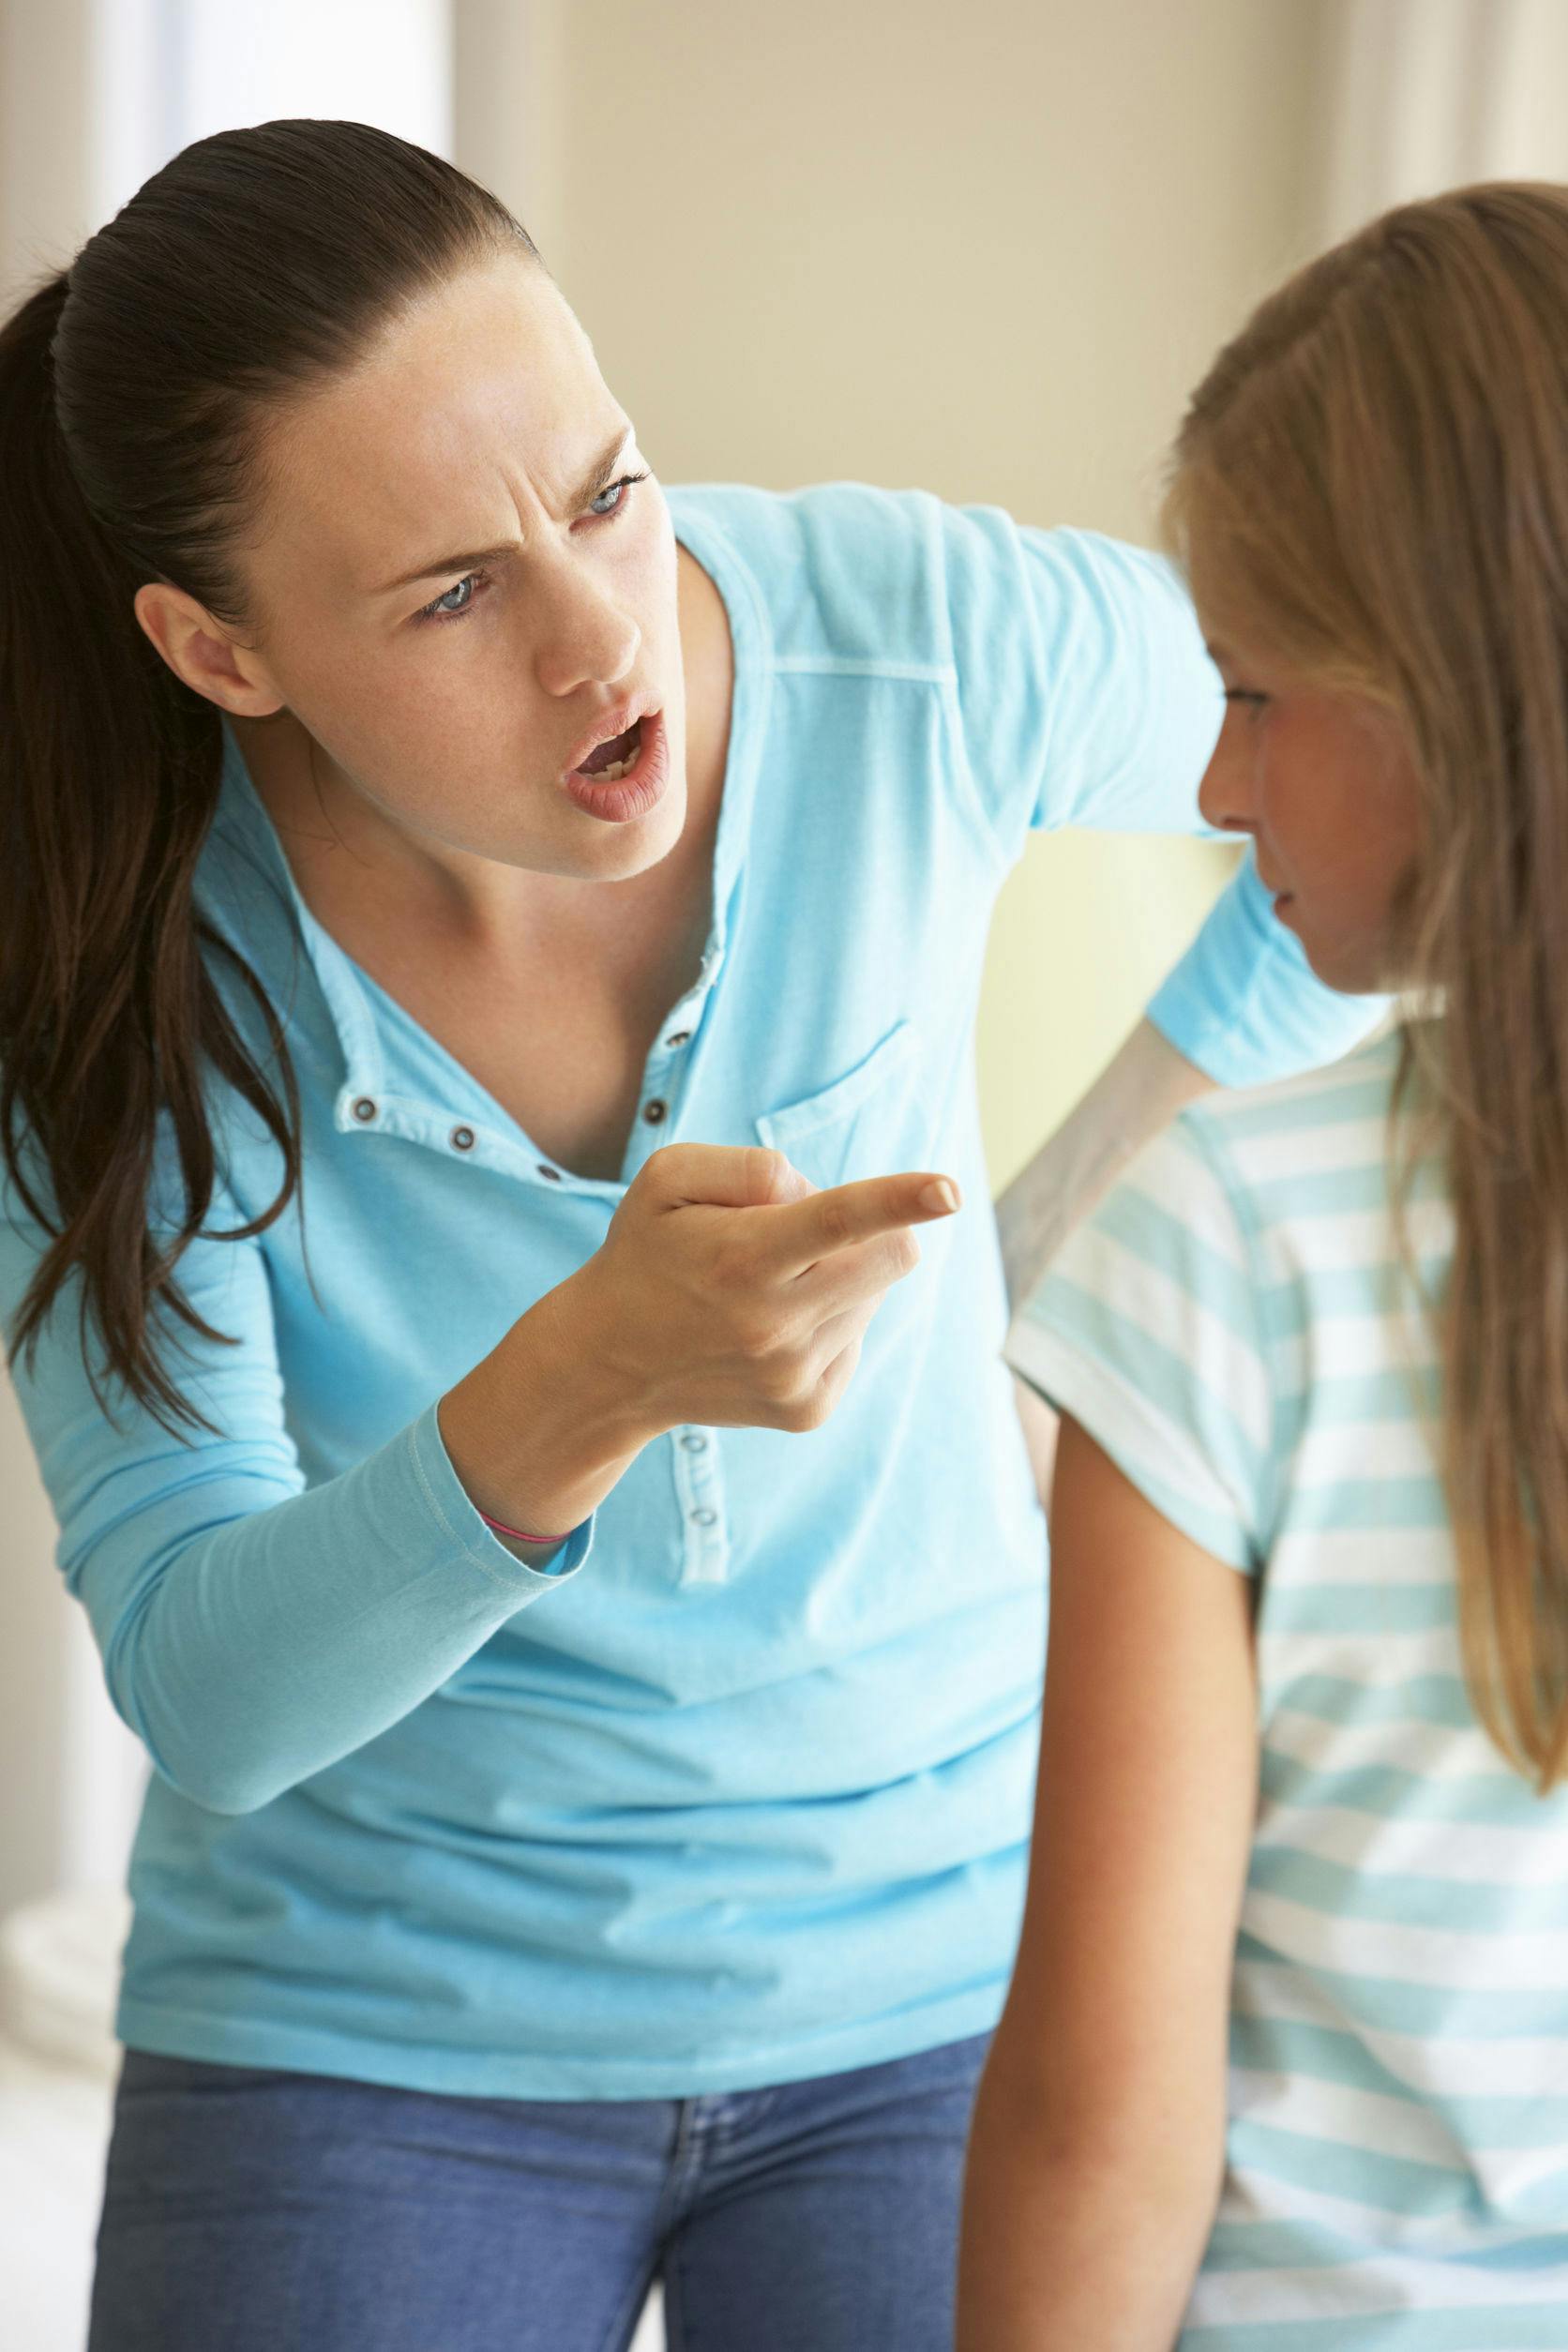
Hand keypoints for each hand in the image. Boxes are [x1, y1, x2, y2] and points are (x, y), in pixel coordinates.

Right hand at [568, 1143, 960, 1438]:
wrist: (609, 1364)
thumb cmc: (646, 1253)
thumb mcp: (667, 1180)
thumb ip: (748, 1166)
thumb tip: (816, 1192)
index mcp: (741, 1259)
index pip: (838, 1221)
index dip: (900, 1199)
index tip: (950, 1190)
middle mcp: (774, 1325)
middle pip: (892, 1256)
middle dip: (879, 1227)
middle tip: (804, 1233)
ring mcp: (794, 1376)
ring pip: (874, 1295)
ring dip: (839, 1275)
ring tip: (765, 1286)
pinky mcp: (809, 1409)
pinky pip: (857, 1339)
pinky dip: (829, 1319)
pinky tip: (771, 1327)